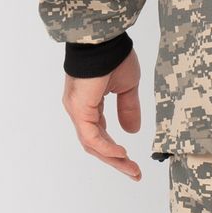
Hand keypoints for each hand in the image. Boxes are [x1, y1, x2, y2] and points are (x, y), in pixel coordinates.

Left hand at [62, 48, 143, 180]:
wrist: (104, 39)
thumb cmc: (113, 56)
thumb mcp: (127, 87)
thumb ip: (128, 109)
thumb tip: (132, 131)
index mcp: (89, 104)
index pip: (100, 135)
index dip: (117, 151)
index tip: (134, 163)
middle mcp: (79, 110)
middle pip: (95, 145)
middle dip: (116, 161)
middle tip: (134, 173)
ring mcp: (77, 110)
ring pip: (92, 144)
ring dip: (113, 159)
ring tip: (131, 168)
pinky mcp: (79, 108)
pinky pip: (91, 136)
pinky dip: (106, 147)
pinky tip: (122, 153)